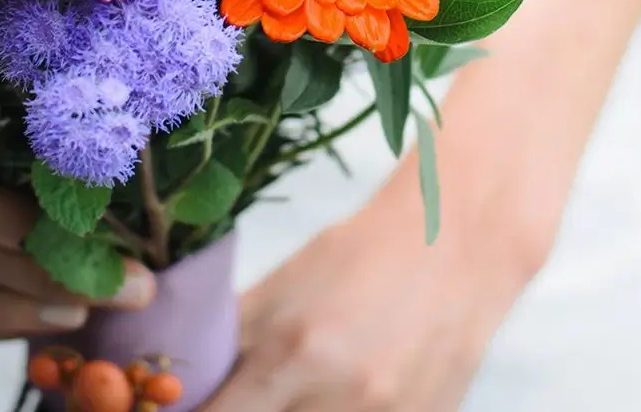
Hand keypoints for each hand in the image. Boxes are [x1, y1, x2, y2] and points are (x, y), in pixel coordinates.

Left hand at [202, 174, 542, 410]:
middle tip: (254, 395)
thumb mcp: (283, 285)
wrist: (459, 244)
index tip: (189, 408)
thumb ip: (230, 341)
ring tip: (308, 384)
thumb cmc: (364, 254)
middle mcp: (343, 396)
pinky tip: (353, 389)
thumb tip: (180, 382)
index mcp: (296, 351)